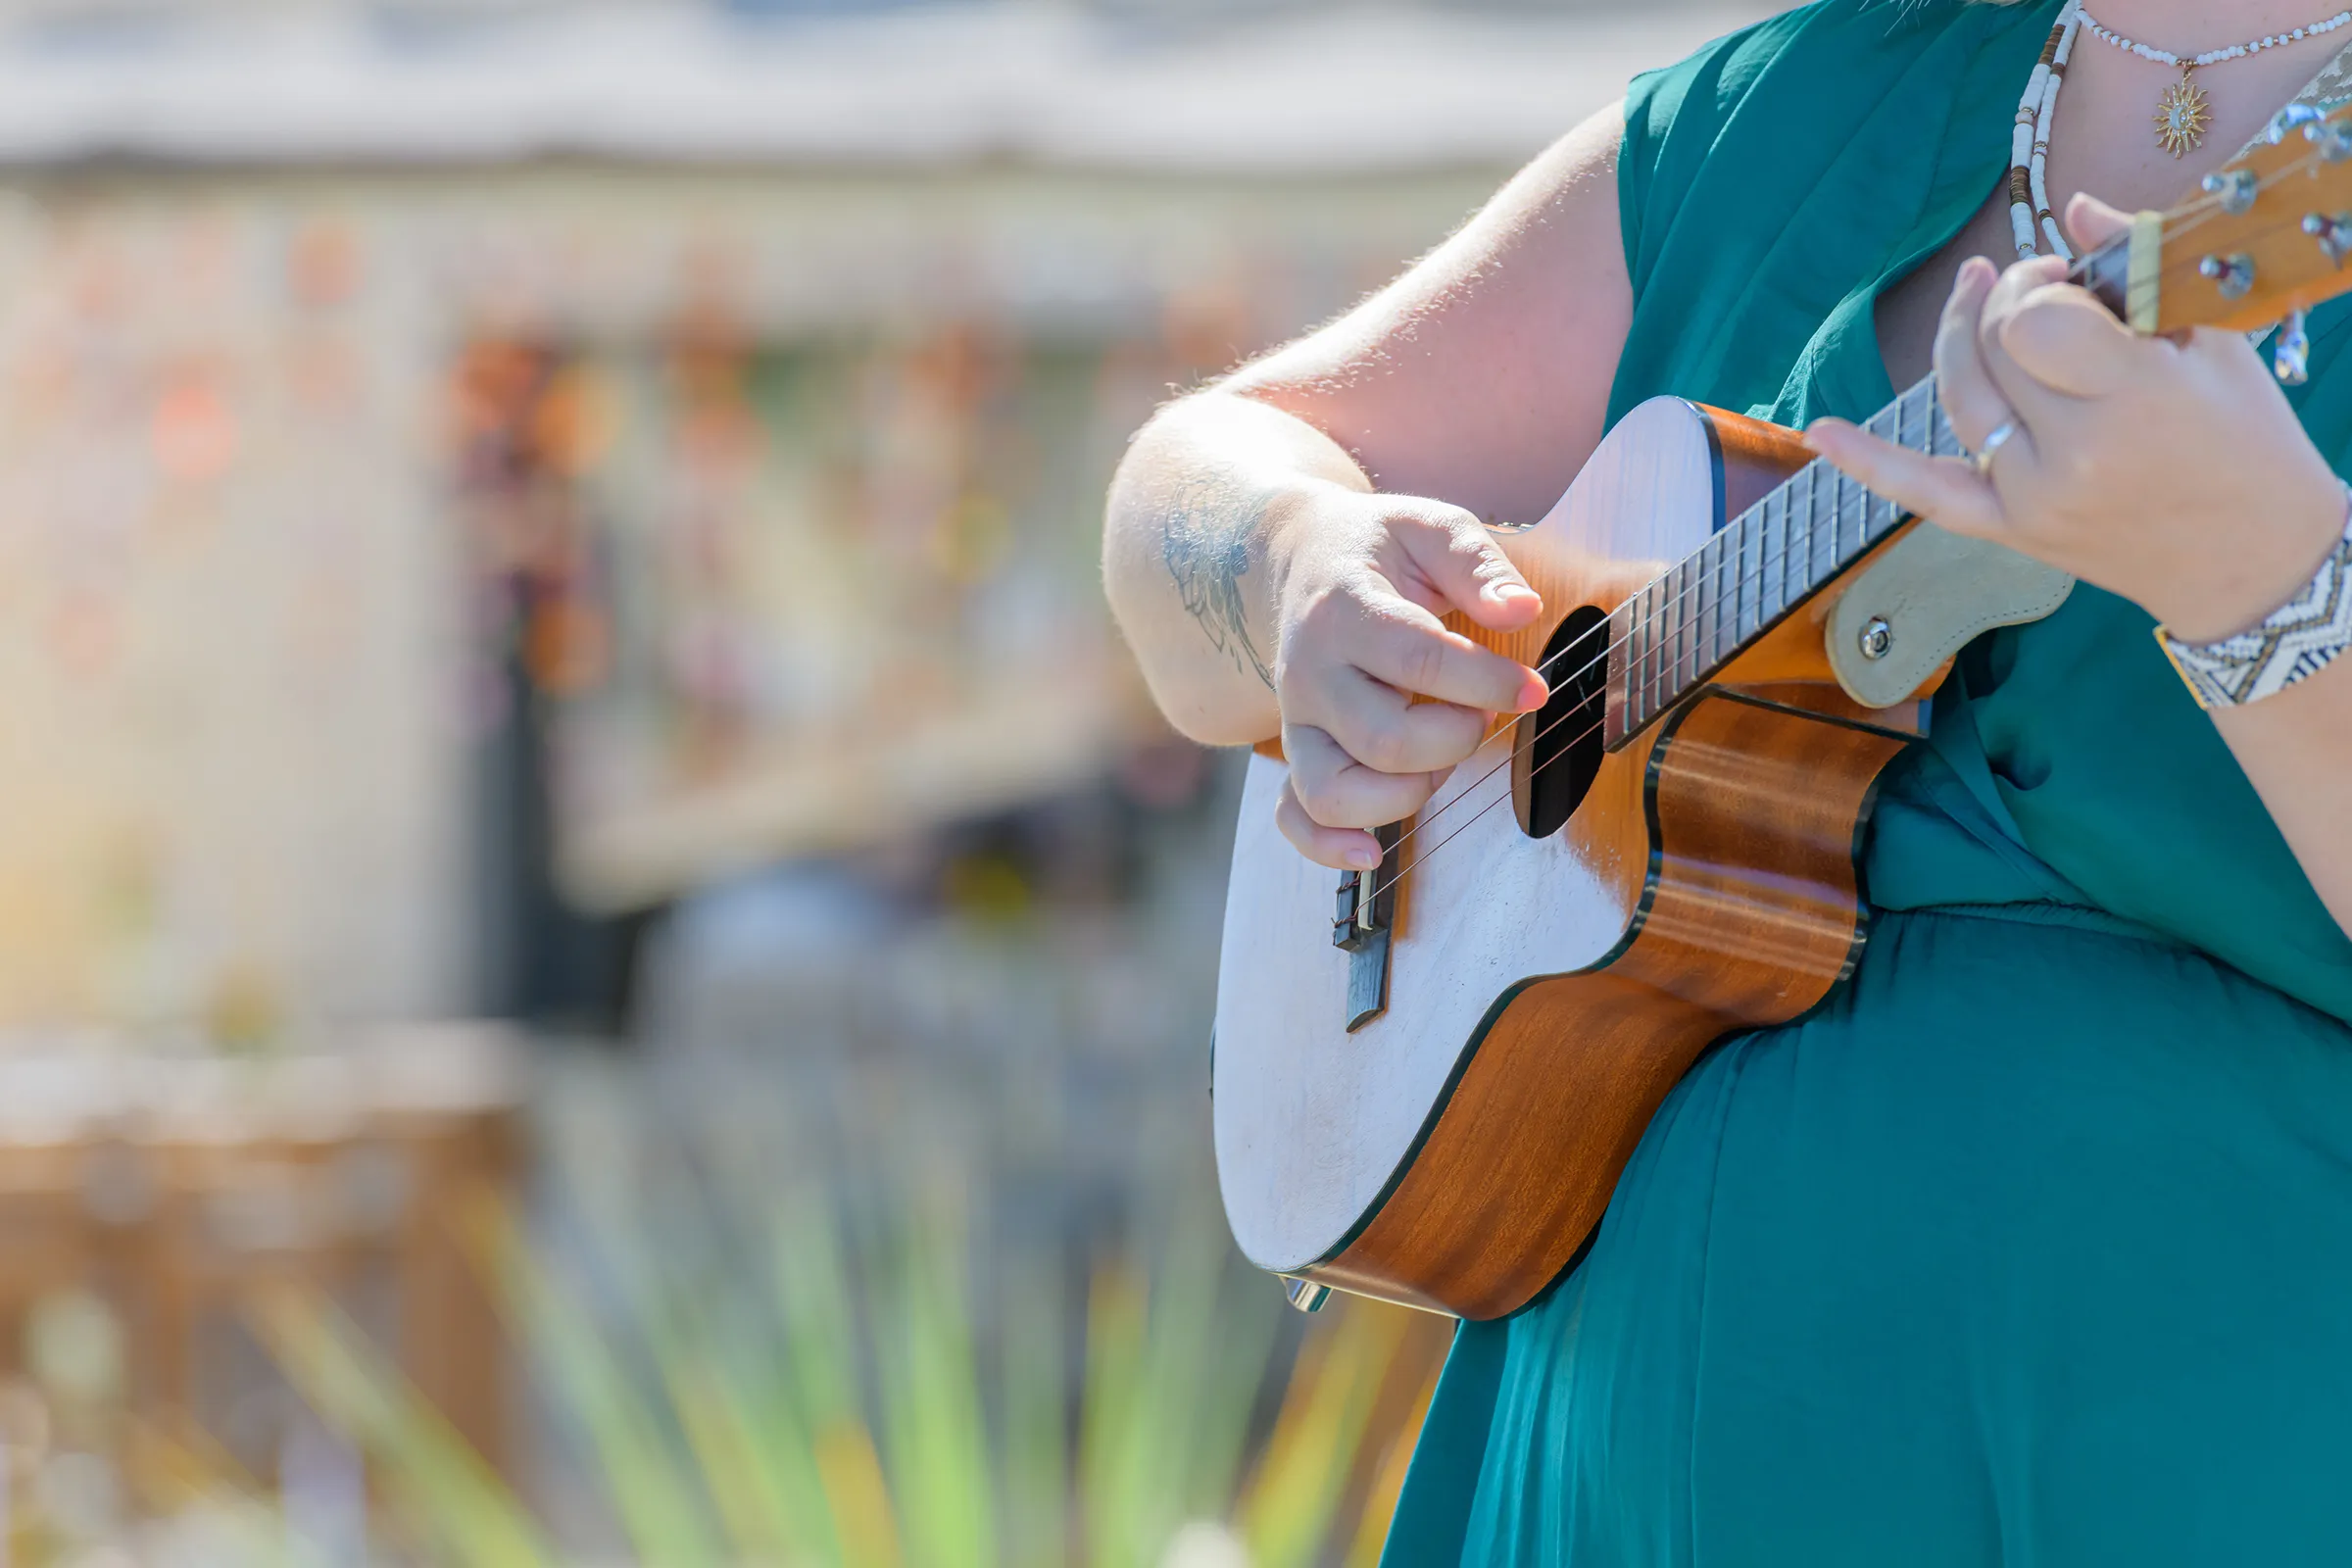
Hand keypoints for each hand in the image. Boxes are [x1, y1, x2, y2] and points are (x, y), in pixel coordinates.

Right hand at [1269, 488, 1548, 869]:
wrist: (1299, 560)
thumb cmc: (1379, 547)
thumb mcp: (1430, 526)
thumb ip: (1477, 562)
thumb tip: (1522, 610)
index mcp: (1345, 609)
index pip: (1420, 661)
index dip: (1489, 684)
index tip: (1534, 689)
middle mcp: (1311, 672)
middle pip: (1384, 741)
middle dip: (1455, 738)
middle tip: (1479, 712)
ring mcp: (1298, 719)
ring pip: (1336, 791)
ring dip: (1408, 792)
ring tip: (1438, 756)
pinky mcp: (1297, 751)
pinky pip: (1295, 817)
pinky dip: (1328, 847)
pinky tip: (1373, 851)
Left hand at [1805, 193, 2344, 644]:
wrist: (2253, 556)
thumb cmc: (2244, 437)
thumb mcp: (2212, 342)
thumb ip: (2134, 268)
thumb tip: (2070, 207)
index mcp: (2136, 399)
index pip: (2035, 318)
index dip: (2038, 286)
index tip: (2068, 279)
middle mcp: (2074, 454)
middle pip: (1995, 350)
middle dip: (2009, 304)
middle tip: (2046, 290)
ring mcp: (2031, 498)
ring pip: (1960, 398)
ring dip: (1961, 339)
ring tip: (1977, 295)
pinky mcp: (2008, 529)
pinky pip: (1924, 492)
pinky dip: (1868, 462)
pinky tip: (1819, 431)